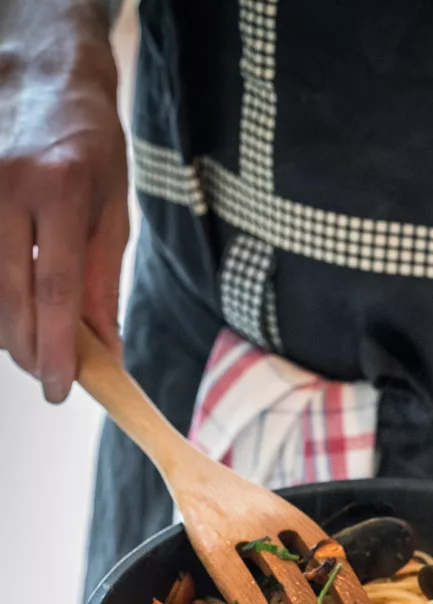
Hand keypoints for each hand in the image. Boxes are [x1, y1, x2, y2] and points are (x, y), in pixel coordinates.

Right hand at [0, 7, 127, 402]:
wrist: (43, 77)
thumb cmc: (89, 148)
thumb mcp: (113, 212)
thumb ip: (103, 282)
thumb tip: (104, 349)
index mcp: (58, 190)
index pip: (55, 288)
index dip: (56, 346)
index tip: (60, 387)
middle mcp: (6, 187)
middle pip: (8, 295)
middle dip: (28, 348)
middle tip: (48, 374)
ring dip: (7, 329)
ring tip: (34, 345)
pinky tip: (12, 310)